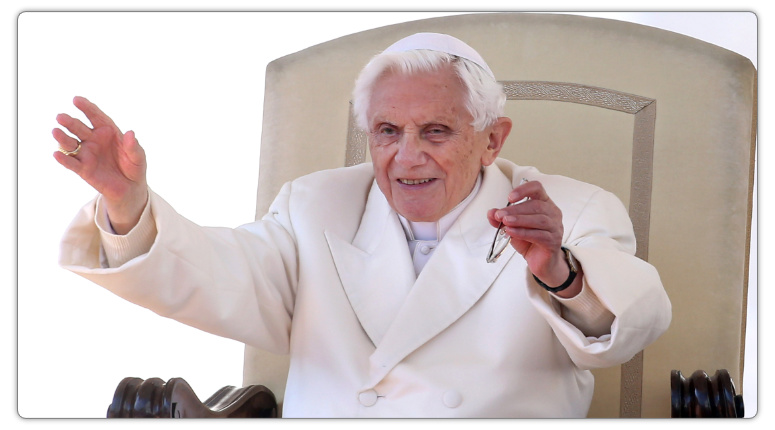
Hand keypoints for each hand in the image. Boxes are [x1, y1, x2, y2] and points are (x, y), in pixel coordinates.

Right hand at [53, 96, 147, 233]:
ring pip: (71, 144)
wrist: (130, 188)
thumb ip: (133, 147)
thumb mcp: (138, 157)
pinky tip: (57, 154)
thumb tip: (130, 133)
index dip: (86, 107)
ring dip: (62, 138)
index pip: (95, 116)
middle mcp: (94, 139)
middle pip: (79, 128)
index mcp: (107, 131)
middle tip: (61, 117)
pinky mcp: (83, 169)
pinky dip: (64, 159)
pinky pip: (71, 163)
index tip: (76, 99)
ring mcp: (87, 153)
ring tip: (56, 132)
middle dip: (70, 122)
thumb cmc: (134, 167)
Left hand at [487, 180, 581, 296]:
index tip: (509, 198)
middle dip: (515, 209)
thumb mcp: (513, 227)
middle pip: (536, 205)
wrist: (540, 262)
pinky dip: (524, 232)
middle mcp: (553, 213)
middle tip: (500, 215)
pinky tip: (512, 232)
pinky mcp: (554, 241)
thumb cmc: (529, 240)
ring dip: (520, 220)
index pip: (537, 188)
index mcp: (544, 203)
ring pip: (539, 219)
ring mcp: (556, 227)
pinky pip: (539, 235)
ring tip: (505, 222)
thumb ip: (502, 219)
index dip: (524, 190)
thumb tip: (491, 212)